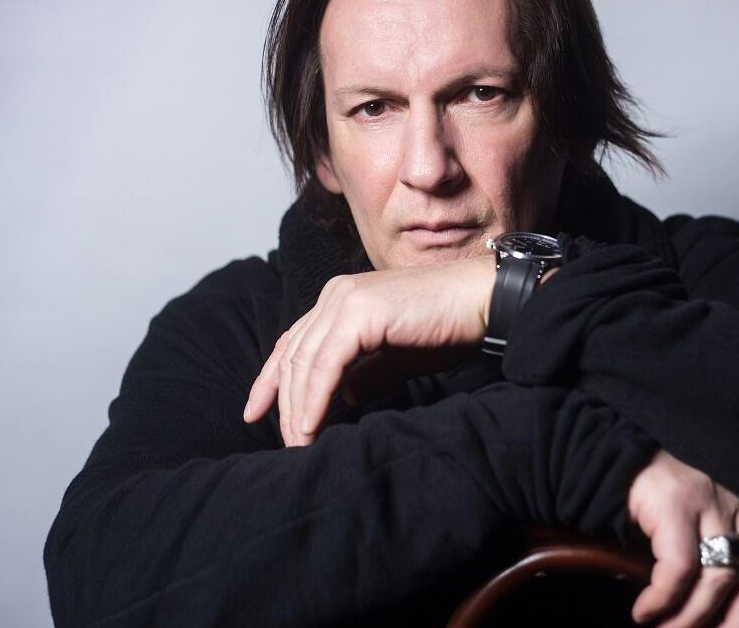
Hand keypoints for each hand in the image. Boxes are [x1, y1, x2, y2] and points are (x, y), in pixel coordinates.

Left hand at [242, 256, 493, 445]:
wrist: (482, 300)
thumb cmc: (448, 326)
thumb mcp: (397, 356)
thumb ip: (367, 373)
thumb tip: (346, 396)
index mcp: (341, 299)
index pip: (294, 342)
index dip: (272, 379)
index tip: (256, 413)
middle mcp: (336, 295)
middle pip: (293, 354)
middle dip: (283, 401)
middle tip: (286, 442)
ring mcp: (345, 300)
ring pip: (304, 361)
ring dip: (297, 407)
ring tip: (298, 443)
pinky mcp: (361, 313)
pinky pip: (325, 364)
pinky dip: (314, 398)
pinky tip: (310, 426)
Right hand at [628, 450, 738, 626]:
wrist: (617, 460)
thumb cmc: (658, 502)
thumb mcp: (702, 528)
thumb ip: (720, 560)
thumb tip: (725, 616)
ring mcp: (710, 503)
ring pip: (721, 577)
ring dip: (694, 619)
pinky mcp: (675, 504)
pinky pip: (680, 567)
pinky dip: (663, 598)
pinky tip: (645, 612)